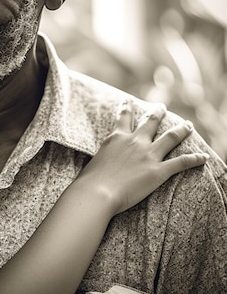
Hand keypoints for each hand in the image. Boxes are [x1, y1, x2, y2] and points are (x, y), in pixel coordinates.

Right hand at [77, 100, 207, 215]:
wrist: (98, 192)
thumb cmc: (89, 181)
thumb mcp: (93, 162)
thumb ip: (102, 158)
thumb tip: (99, 165)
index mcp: (116, 138)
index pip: (123, 118)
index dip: (127, 107)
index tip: (128, 100)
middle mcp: (134, 142)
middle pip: (150, 122)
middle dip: (157, 113)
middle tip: (162, 107)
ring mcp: (148, 155)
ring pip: (171, 137)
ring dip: (182, 130)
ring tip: (188, 125)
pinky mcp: (158, 170)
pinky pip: (181, 162)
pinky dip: (194, 159)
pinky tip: (203, 157)